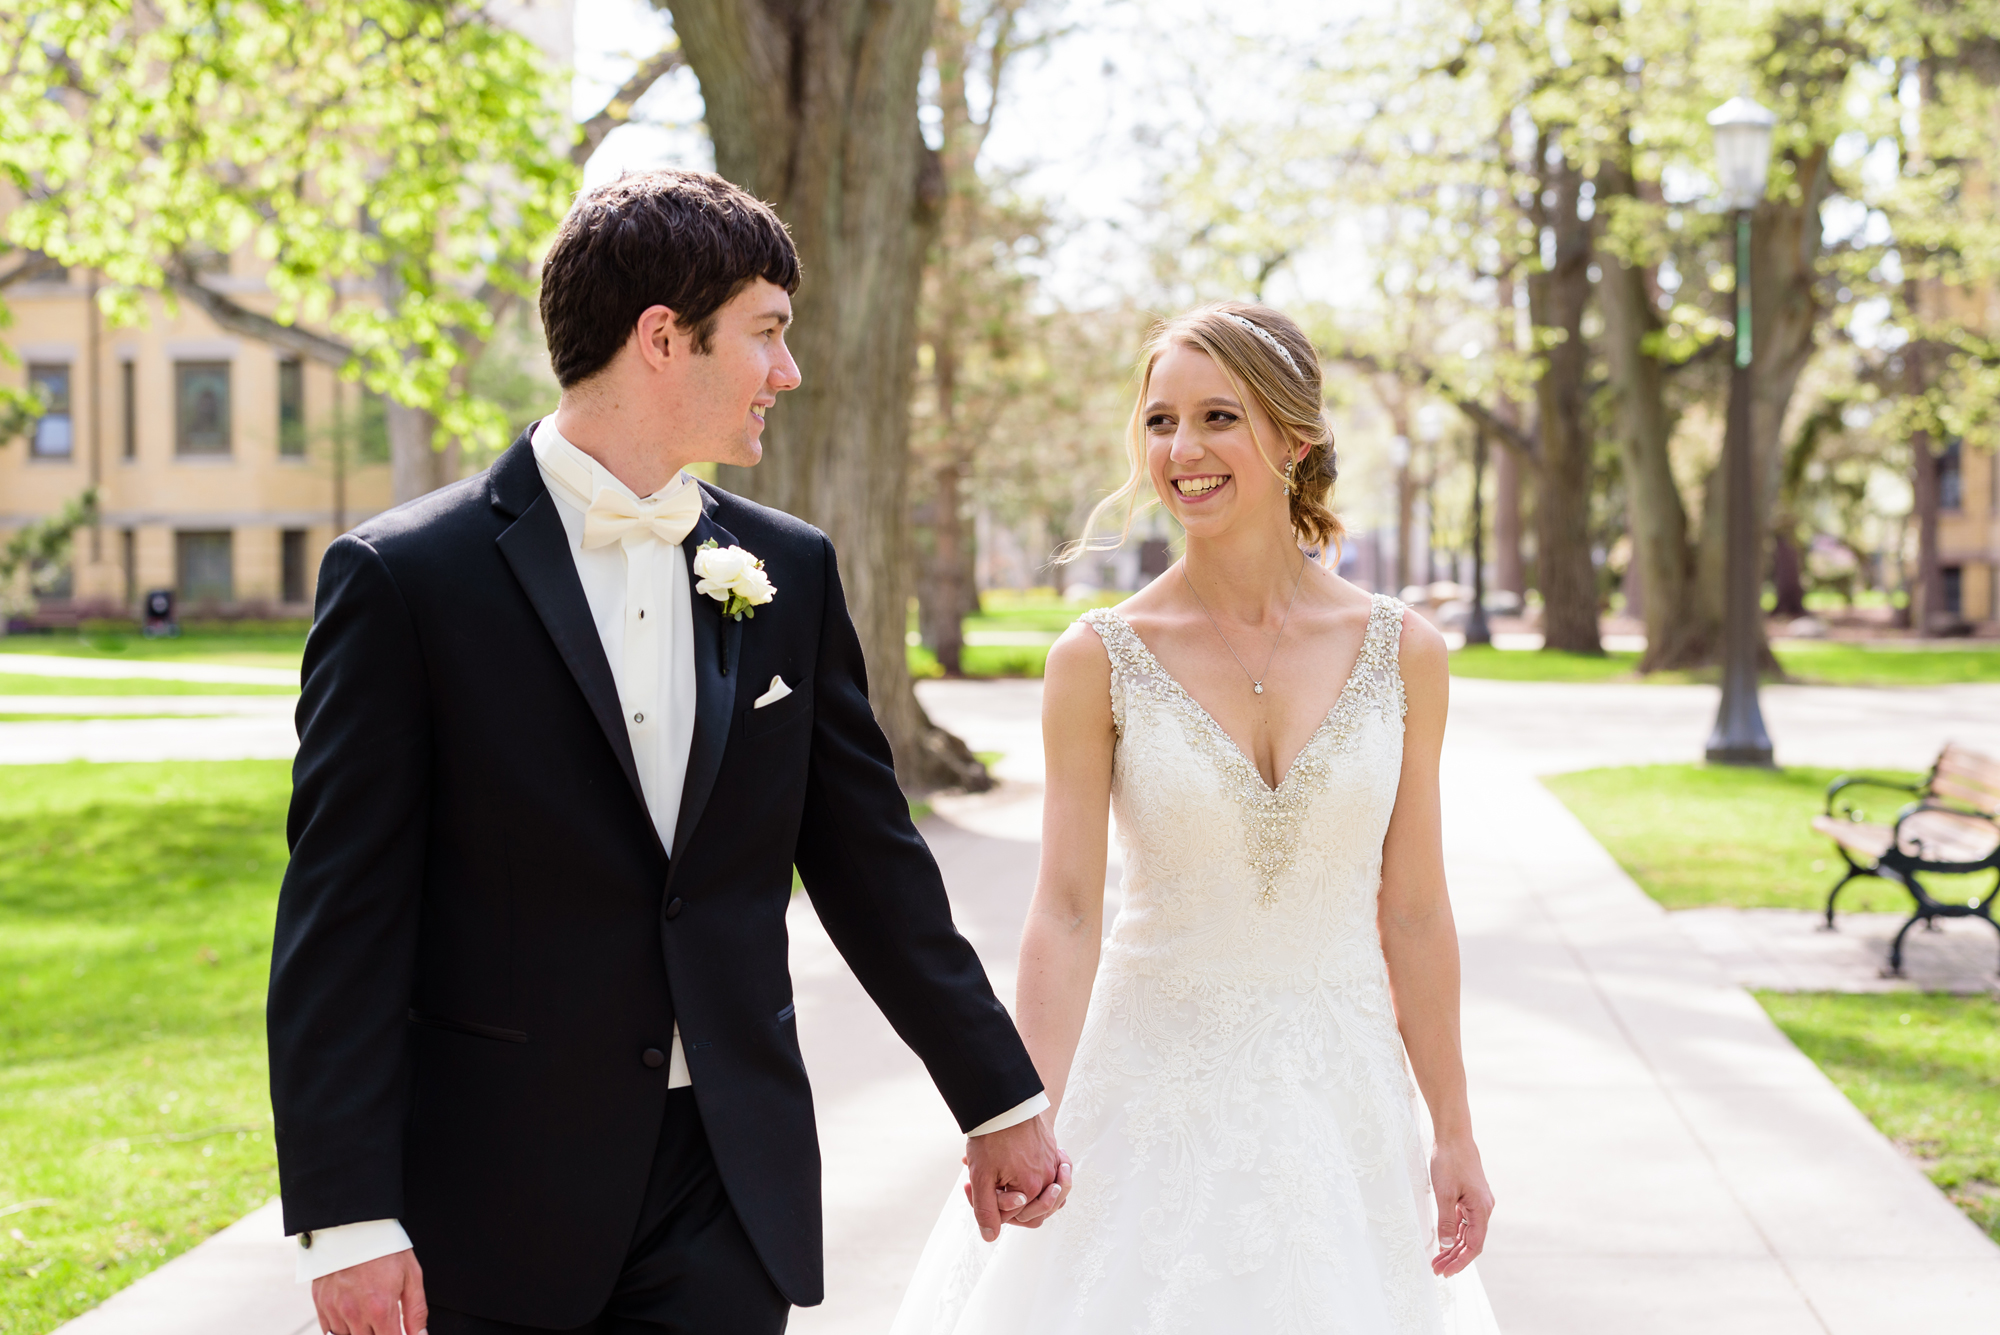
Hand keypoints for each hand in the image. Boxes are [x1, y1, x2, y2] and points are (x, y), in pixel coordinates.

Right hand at [312, 1248, 426, 1334]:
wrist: (354, 1226)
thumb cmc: (385, 1249)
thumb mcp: (411, 1275)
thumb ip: (416, 1311)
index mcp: (380, 1308)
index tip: (401, 1332)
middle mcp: (355, 1313)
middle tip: (386, 1323)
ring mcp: (335, 1310)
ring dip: (361, 1333)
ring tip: (370, 1318)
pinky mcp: (321, 1305)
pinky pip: (329, 1331)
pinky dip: (342, 1329)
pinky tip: (353, 1317)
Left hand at [962, 1112, 1065, 1242]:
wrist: (1004, 1101)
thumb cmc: (992, 1137)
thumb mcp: (981, 1176)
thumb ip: (986, 1209)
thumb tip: (990, 1236)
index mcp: (1032, 1189)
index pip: (1012, 1215)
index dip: (989, 1207)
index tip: (969, 1187)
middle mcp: (1049, 1178)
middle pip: (1033, 1209)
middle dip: (1007, 1202)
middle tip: (986, 1185)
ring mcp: (1054, 1164)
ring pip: (1048, 1195)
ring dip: (1030, 1196)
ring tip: (1007, 1188)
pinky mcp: (1054, 1151)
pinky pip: (1056, 1175)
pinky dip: (1043, 1179)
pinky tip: (1027, 1174)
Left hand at [1429, 1137, 1493, 1277]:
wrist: (1453, 1136)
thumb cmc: (1449, 1161)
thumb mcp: (1444, 1193)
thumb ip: (1445, 1221)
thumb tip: (1445, 1245)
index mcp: (1482, 1209)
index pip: (1474, 1245)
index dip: (1460, 1261)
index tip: (1446, 1272)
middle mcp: (1484, 1208)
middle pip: (1470, 1241)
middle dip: (1454, 1257)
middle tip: (1437, 1269)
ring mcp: (1477, 1202)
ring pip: (1466, 1232)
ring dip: (1452, 1246)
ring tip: (1436, 1259)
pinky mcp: (1470, 1197)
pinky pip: (1463, 1221)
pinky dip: (1452, 1232)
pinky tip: (1442, 1241)